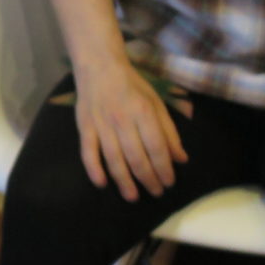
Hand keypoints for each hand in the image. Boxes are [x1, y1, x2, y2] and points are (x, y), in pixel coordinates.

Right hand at [71, 57, 189, 200]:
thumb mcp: (157, 103)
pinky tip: (102, 183)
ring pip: (113, 159)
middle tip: (156, 192)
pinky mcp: (84, 127)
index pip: (156, 147)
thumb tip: (180, 158)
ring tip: (133, 196)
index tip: (169, 182)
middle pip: (136, 157)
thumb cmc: (132, 85)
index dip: (164, 168)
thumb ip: (169, 131)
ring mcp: (101, 125)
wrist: (99, 67)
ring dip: (124, 181)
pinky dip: (94, 169)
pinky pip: (87, 152)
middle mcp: (122, 120)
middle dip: (148, 178)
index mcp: (143, 112)